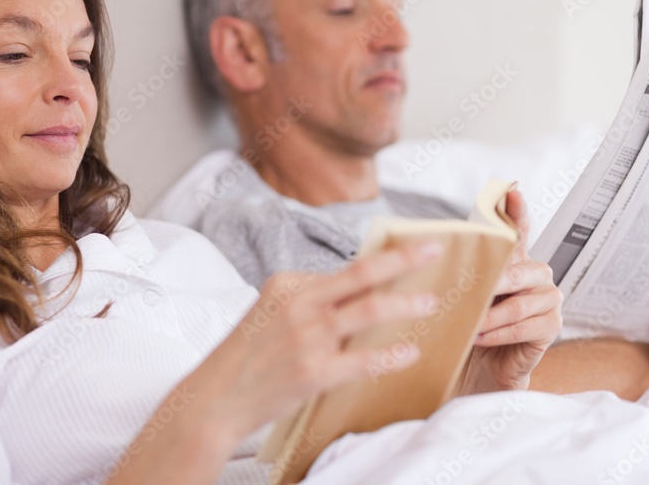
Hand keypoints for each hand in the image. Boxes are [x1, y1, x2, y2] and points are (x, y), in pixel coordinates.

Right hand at [204, 240, 441, 437]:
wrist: (214, 398)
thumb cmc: (246, 357)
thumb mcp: (270, 312)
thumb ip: (309, 300)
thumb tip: (356, 294)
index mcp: (287, 283)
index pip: (345, 269)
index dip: (383, 259)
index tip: (411, 249)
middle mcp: (298, 304)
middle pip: (361, 274)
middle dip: (403, 259)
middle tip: (434, 249)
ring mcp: (306, 338)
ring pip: (368, 312)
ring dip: (405, 305)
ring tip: (431, 302)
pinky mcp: (312, 372)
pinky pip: (362, 360)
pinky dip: (389, 355)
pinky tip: (409, 353)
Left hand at [463, 188, 562, 392]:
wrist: (484, 369)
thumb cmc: (473, 327)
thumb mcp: (465, 297)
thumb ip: (464, 274)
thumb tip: (436, 253)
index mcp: (515, 261)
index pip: (518, 230)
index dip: (516, 211)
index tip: (511, 190)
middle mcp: (537, 274)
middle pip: (518, 271)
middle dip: (494, 283)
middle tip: (469, 293)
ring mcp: (549, 299)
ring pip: (520, 302)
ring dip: (491, 315)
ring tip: (470, 326)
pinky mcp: (552, 326)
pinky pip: (526, 326)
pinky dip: (500, 333)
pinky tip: (481, 338)